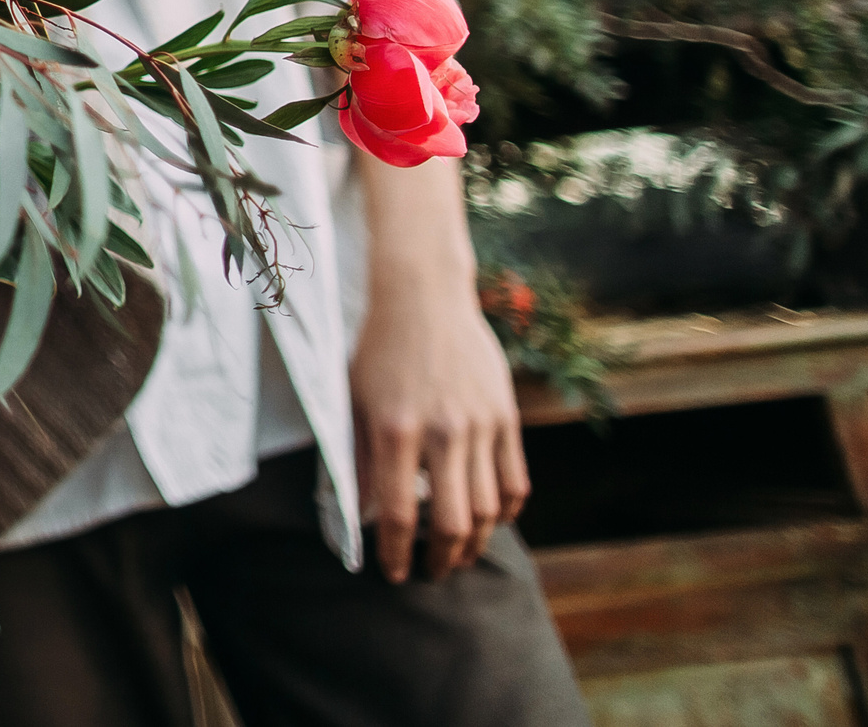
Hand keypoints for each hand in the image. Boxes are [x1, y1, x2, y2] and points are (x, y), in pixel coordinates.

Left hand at [350, 154, 528, 583]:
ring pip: (488, 511)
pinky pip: (515, 483)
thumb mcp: (352, 401)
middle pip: (450, 524)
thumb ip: (354, 460)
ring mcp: (480, 426)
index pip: (398, 516)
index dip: (396, 555)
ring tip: (457, 553)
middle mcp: (441, 433)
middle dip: (440, 561)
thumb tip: (354, 516)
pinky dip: (504, 512)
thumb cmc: (376, 346)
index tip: (392, 573)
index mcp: (394, 430)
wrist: (420, 293)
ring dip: (473, 543)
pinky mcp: (506, 417)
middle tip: (430, 573)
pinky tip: (487, 519)